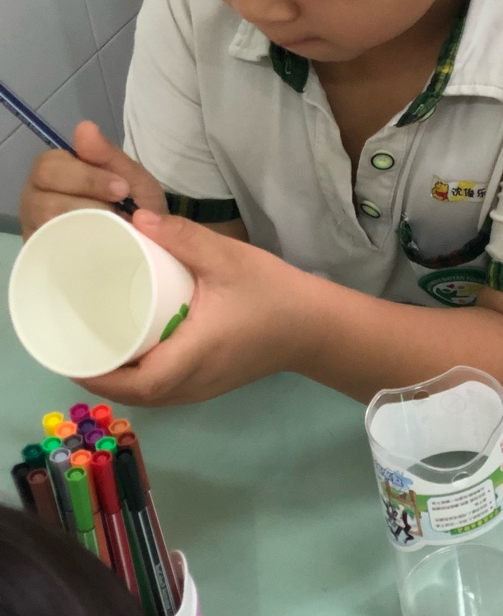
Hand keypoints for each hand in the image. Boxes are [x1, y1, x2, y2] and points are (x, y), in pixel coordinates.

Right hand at [20, 121, 167, 235]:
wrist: (148, 246)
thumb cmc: (134, 206)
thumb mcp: (132, 178)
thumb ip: (109, 154)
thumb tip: (84, 126)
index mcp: (56, 172)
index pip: (50, 165)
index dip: (87, 176)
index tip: (122, 189)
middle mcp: (37, 197)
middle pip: (43, 194)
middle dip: (87, 198)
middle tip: (120, 209)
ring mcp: (36, 226)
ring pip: (46, 220)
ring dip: (86, 222)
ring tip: (114, 228)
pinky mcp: (42, 253)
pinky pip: (49, 247)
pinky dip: (77, 245)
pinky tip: (99, 245)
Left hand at [75, 210, 315, 405]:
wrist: (317, 325)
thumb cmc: (274, 293)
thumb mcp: (230, 259)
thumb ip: (185, 237)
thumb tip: (135, 218)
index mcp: (195, 354)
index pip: (139, 383)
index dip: (100, 376)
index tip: (72, 352)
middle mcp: (195, 380)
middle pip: (136, 395)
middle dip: (101, 378)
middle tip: (76, 342)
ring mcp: (203, 388)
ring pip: (150, 397)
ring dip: (120, 382)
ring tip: (98, 348)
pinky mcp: (211, 384)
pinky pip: (165, 392)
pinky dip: (142, 381)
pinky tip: (134, 356)